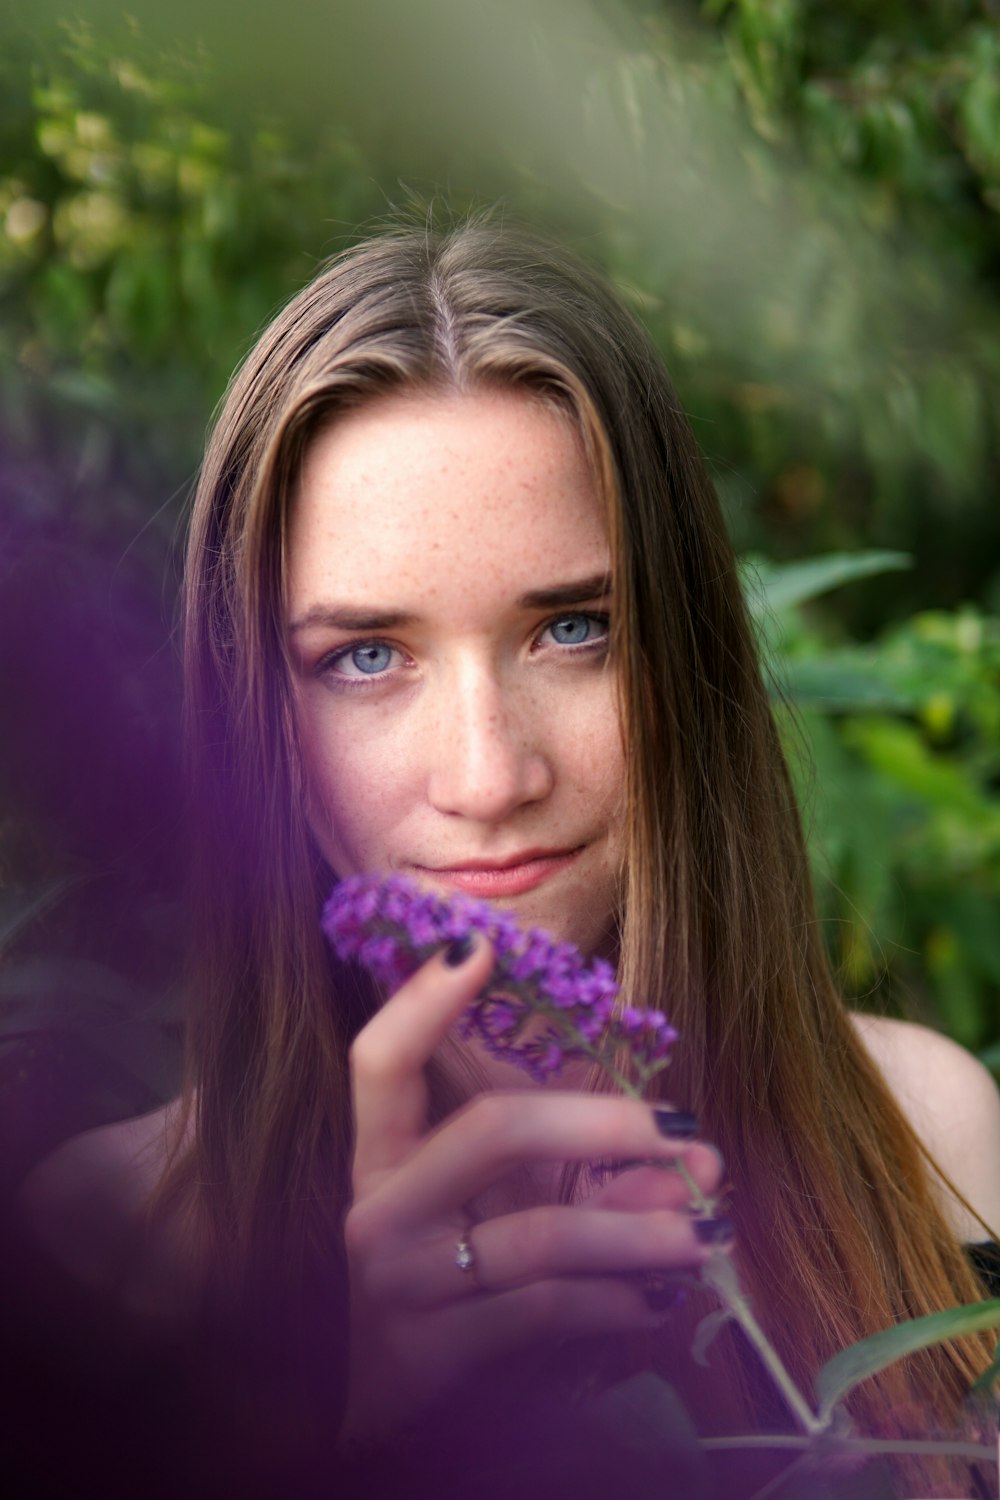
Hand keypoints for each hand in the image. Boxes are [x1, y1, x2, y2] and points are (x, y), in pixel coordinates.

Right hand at [342, 935, 724, 1437]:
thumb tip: (687, 1158)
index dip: (420, 1002)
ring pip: (539, 1237)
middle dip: (603, 1123)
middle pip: (491, 1130)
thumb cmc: (457, 1273)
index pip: (379, 1060)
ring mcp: (399, 1282)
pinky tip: (661, 1297)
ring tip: (707, 1230)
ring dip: (639, 1228)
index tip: (478, 943)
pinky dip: (618, 1301)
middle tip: (690, 1130)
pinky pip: (545, 1313)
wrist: (388, 1406)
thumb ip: (574, 1170)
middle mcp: (379, 1208)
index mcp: (383, 1154)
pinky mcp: (430, 1356)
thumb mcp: (504, 1207)